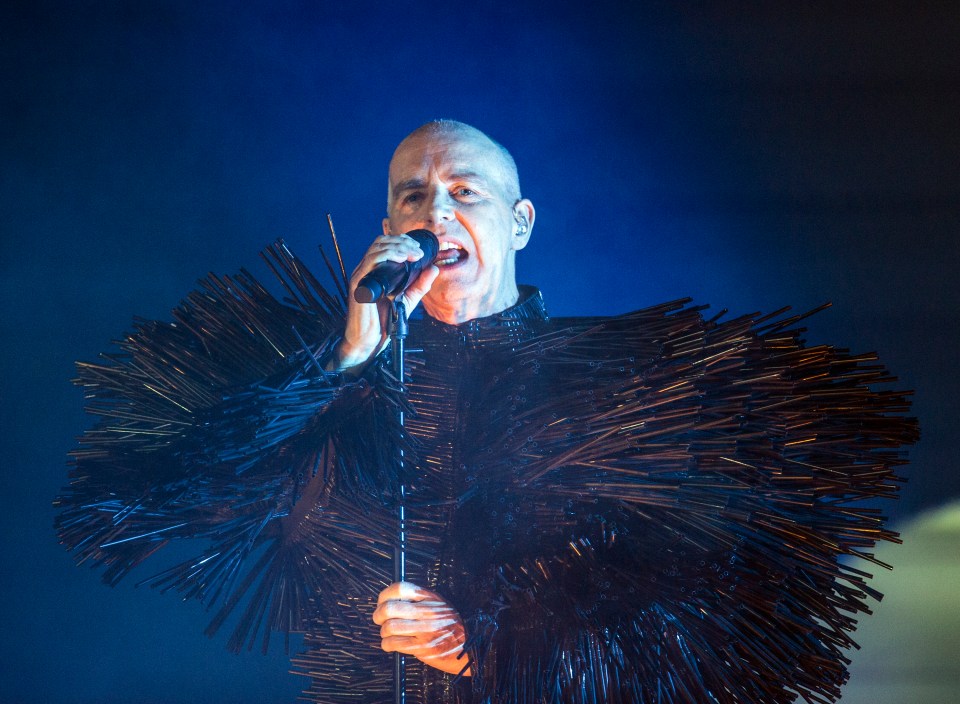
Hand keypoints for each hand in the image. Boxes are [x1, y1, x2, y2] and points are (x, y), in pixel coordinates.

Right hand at [331, 234, 439, 371]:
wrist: (370, 341)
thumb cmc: (384, 321)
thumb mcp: (407, 299)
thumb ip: (420, 284)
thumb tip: (434, 268)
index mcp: (375, 271)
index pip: (386, 245)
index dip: (402, 241)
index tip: (419, 249)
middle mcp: (366, 270)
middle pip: (381, 242)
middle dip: (402, 242)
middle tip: (418, 251)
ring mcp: (361, 276)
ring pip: (376, 248)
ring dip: (398, 247)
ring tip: (413, 254)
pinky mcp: (359, 285)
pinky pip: (370, 262)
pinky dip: (387, 256)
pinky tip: (401, 259)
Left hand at [372, 581, 470, 676]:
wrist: (468, 646)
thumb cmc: (450, 625)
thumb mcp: (439, 604)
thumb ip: (418, 599)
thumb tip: (390, 599)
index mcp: (430, 597)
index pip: (400, 589)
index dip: (384, 595)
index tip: (381, 601)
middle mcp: (427, 611)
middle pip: (390, 608)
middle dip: (378, 615)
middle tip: (379, 619)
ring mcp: (425, 630)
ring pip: (389, 627)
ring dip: (383, 631)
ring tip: (387, 633)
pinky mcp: (422, 648)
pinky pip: (394, 644)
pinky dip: (386, 644)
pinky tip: (390, 644)